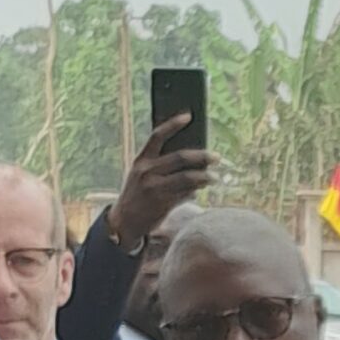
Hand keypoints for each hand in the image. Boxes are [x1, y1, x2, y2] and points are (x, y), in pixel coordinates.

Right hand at [106, 116, 215, 249]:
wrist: (123, 223)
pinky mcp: (162, 204)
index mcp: (141, 160)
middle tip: (216, 157)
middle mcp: (147, 172)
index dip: (173, 124)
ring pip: (187, 178)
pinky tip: (200, 190)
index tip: (188, 116)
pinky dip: (194, 192)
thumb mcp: (140, 175)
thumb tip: (190, 159)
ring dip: (204, 177)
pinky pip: (185, 194)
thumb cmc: (136, 195)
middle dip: (201, 156)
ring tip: (214, 178)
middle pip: (180, 158)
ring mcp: (155, 188)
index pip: (157, 136)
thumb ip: (159, 165)